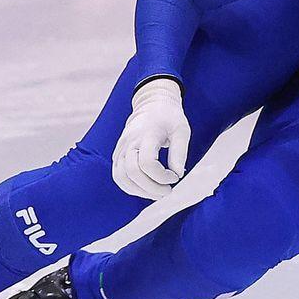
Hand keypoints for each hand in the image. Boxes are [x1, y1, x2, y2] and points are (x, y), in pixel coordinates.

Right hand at [113, 78, 189, 199]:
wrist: (151, 104)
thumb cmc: (169, 118)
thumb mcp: (182, 130)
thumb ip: (180, 152)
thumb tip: (177, 175)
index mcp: (147, 134)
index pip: (147, 162)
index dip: (162, 176)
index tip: (175, 176)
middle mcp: (130, 141)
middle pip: (132, 172)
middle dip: (152, 188)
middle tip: (168, 190)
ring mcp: (121, 148)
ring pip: (122, 177)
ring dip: (140, 191)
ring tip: (157, 194)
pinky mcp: (117, 155)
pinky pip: (118, 176)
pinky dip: (130, 188)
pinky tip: (145, 190)